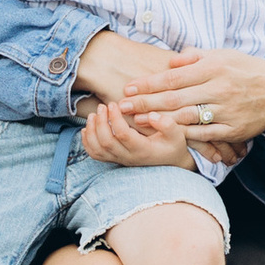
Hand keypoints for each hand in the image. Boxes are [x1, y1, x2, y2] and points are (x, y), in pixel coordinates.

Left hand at [76, 95, 194, 169]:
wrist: (170, 160)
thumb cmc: (173, 144)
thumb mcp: (177, 134)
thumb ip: (167, 124)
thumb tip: (150, 115)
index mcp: (142, 149)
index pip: (122, 135)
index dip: (114, 118)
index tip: (113, 104)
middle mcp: (128, 157)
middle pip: (106, 143)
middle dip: (100, 123)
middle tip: (102, 106)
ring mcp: (120, 159)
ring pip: (97, 150)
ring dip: (92, 132)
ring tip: (93, 115)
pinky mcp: (115, 159)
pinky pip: (95, 155)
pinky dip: (87, 142)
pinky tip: (88, 128)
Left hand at [106, 48, 264, 149]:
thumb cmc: (244, 70)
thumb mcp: (222, 55)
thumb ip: (195, 57)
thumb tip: (171, 60)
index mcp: (214, 68)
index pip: (174, 77)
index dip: (150, 83)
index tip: (130, 87)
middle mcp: (219, 89)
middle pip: (175, 98)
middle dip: (147, 103)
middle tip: (123, 106)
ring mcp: (226, 111)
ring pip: (187, 117)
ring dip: (159, 121)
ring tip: (138, 122)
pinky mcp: (233, 129)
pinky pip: (204, 134)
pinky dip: (184, 134)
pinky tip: (166, 135)